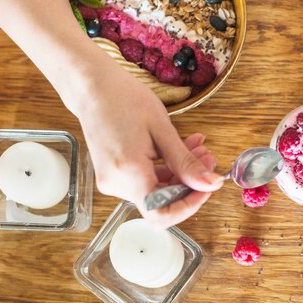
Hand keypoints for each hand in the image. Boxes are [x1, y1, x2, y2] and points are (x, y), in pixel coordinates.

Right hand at [72, 63, 222, 227]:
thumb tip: (210, 184)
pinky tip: (181, 148)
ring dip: (182, 173)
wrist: (93, 88)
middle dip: (190, 183)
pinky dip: (168, 168)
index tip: (207, 186)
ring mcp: (113, 181)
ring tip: (198, 148)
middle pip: (163, 202)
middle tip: (208, 159)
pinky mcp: (115, 175)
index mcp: (128, 173)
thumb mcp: (163, 130)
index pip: (160, 215)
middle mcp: (116, 184)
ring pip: (158, 190)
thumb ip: (186, 162)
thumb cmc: (124, 100)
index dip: (189, 206)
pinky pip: (147, 180)